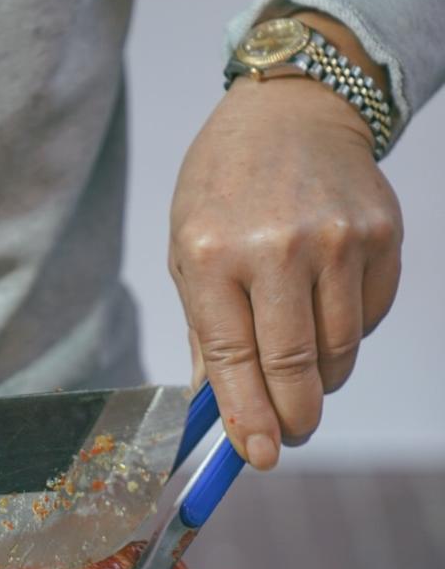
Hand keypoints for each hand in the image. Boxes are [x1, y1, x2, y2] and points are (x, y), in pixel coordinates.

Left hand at [168, 75, 402, 467]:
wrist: (292, 111)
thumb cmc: (226, 190)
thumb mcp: (188, 253)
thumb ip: (205, 337)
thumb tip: (222, 414)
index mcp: (212, 255)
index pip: (234, 361)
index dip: (248, 419)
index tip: (257, 456)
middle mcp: (277, 247)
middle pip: (293, 368)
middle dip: (291, 417)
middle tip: (286, 434)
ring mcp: (335, 240)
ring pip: (337, 353)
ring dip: (319, 380)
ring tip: (300, 368)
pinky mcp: (380, 236)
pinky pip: (368, 319)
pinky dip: (347, 335)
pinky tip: (324, 309)